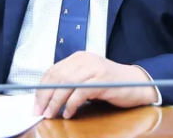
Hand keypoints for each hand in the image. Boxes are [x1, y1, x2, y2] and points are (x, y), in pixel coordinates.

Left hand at [33, 52, 157, 118]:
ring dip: (56, 102)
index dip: (41, 88)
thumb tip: (48, 98)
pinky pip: (80, 92)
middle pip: (57, 77)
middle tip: (40, 111)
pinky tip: (69, 113)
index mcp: (78, 58)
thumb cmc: (111, 84)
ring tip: (51, 114)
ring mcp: (94, 68)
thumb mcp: (87, 79)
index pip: (52, 71)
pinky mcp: (102, 80)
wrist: (136, 83)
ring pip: (66, 84)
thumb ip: (70, 83)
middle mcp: (85, 60)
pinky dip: (71, 104)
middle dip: (45, 96)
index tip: (36, 104)